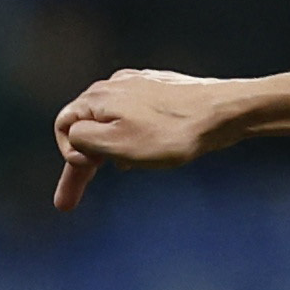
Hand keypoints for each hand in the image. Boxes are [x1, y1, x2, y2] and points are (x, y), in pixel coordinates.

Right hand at [49, 69, 250, 211]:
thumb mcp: (116, 143)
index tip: (85, 172)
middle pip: (87, 127)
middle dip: (81, 164)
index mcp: (98, 98)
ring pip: (114, 124)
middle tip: (67, 203)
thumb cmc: (172, 132)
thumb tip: (73, 138)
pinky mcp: (164, 93)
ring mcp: (140, 86)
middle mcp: (114, 86)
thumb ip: (83, 140)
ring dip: (110, 150)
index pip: (64, 126)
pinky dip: (134, 139)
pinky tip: (144, 155)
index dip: (68, 153)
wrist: (225, 111)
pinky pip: (138, 119)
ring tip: (119, 171)